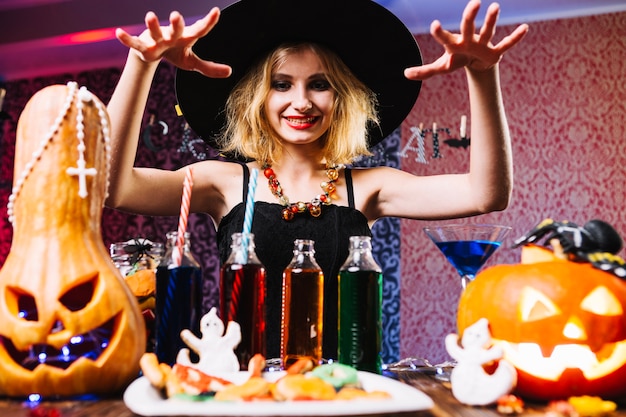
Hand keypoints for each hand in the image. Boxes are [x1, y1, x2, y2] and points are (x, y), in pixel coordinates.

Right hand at [115, 8, 231, 77]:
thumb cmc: (175, 53)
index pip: (200, 30)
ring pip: (155, 32)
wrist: (153, 53)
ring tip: (150, 15)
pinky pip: (134, 43)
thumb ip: (209, 68)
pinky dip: (126, 39)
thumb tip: (230, 72)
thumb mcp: (192, 62)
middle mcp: (172, 35)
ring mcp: (157, 39)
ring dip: (152, 25)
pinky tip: (118, 33)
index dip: (208, 22)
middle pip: (176, 29)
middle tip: (177, 15)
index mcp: (186, 37)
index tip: (217, 12)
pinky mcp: (143, 47)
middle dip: (176, 23)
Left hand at [404, 0, 527, 79]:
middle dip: (470, 16)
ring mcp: (482, 44)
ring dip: (491, 20)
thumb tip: (405, 73)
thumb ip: (424, 71)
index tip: (434, 24)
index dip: (439, 32)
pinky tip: (525, 29)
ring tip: (495, 6)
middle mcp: (468, 40)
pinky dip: (515, 38)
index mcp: (454, 44)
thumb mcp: (441, 67)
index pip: (444, 37)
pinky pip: (506, 44)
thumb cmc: (457, 60)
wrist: (475, 62)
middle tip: (475, 3)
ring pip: (488, 30)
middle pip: (468, 26)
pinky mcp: (495, 52)